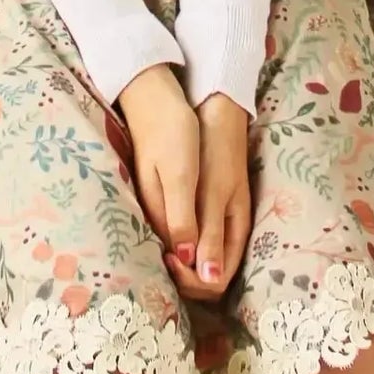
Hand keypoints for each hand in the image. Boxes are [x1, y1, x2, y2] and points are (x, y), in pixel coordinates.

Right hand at [117, 65, 200, 267]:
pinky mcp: (160, 192)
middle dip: (198, 274)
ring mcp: (156, 203)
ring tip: (218, 249)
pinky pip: (177, 227)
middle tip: (220, 262)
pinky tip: (207, 228)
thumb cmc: (172, 132)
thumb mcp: (181, 176)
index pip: (179, 269)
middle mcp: (155, 216)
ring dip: (197, 257)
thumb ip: (184, 220)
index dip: (200, 278)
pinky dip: (192, 236)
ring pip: (179, 247)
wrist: (153, 95)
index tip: (216, 268)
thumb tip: (191, 264)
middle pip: (176, 265)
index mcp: (160, 216)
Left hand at [164, 93, 251, 303]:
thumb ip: (205, 232)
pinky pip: (192, 242)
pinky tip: (159, 233)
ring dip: (178, 263)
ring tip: (156, 245)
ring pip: (197, 262)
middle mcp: (228, 233)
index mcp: (235, 231)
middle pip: (206, 277)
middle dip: (183, 276)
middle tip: (160, 254)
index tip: (169, 259)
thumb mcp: (210, 192)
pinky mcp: (205, 209)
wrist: (213, 112)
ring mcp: (218, 221)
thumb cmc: (213, 150)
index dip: (191, 280)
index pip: (216, 282)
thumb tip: (205, 277)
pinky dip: (176, 246)